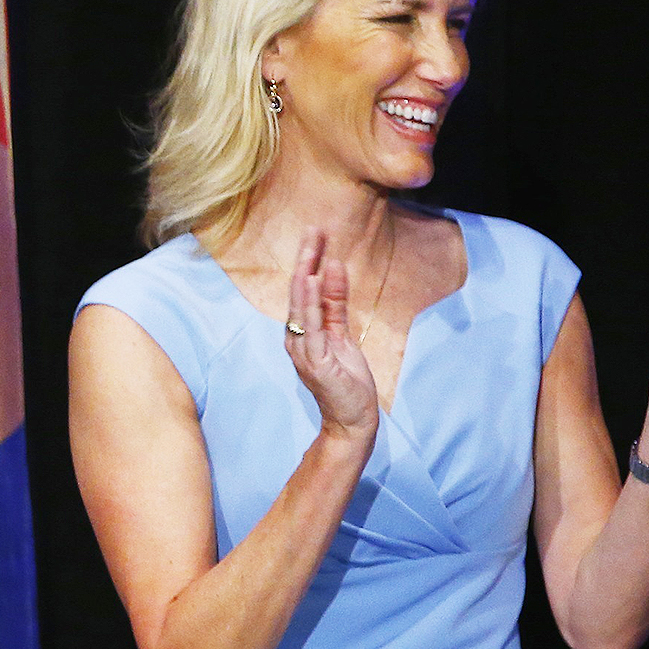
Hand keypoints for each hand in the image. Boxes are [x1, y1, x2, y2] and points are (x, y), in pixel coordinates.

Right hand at [285, 229, 379, 436]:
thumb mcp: (342, 335)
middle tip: (313, 229)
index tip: (316, 235)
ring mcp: (303, 349)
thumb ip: (335, 304)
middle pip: (299, 291)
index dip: (309, 261)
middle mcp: (296, 338)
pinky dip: (311, 301)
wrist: (352, 419)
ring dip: (306, 272)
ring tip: (312, 246)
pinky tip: (313, 279)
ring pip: (302, 304)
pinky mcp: (315, 360)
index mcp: (302, 332)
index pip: (303, 290)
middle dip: (306, 259)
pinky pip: (311, 325)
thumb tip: (332, 268)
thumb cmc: (346, 381)